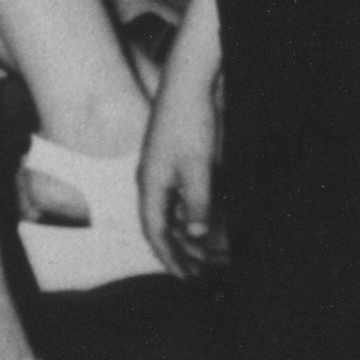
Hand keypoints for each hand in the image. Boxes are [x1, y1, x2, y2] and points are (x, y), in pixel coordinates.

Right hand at [140, 0, 229, 276]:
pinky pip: (181, 196)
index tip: (186, 278)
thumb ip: (197, 202)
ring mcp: (164, 168)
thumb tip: (194, 233)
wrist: (192, 81)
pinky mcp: (177, 159)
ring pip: (172, 212)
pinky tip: (208, 222)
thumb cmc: (190, 121)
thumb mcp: (197, 167)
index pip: (154, 232)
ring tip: (208, 254)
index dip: (169, 258)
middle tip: (201, 273)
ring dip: (188, 234)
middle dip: (181, 252)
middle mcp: (153, 179)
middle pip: (162, 226)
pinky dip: (193, 213)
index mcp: (151, 184)